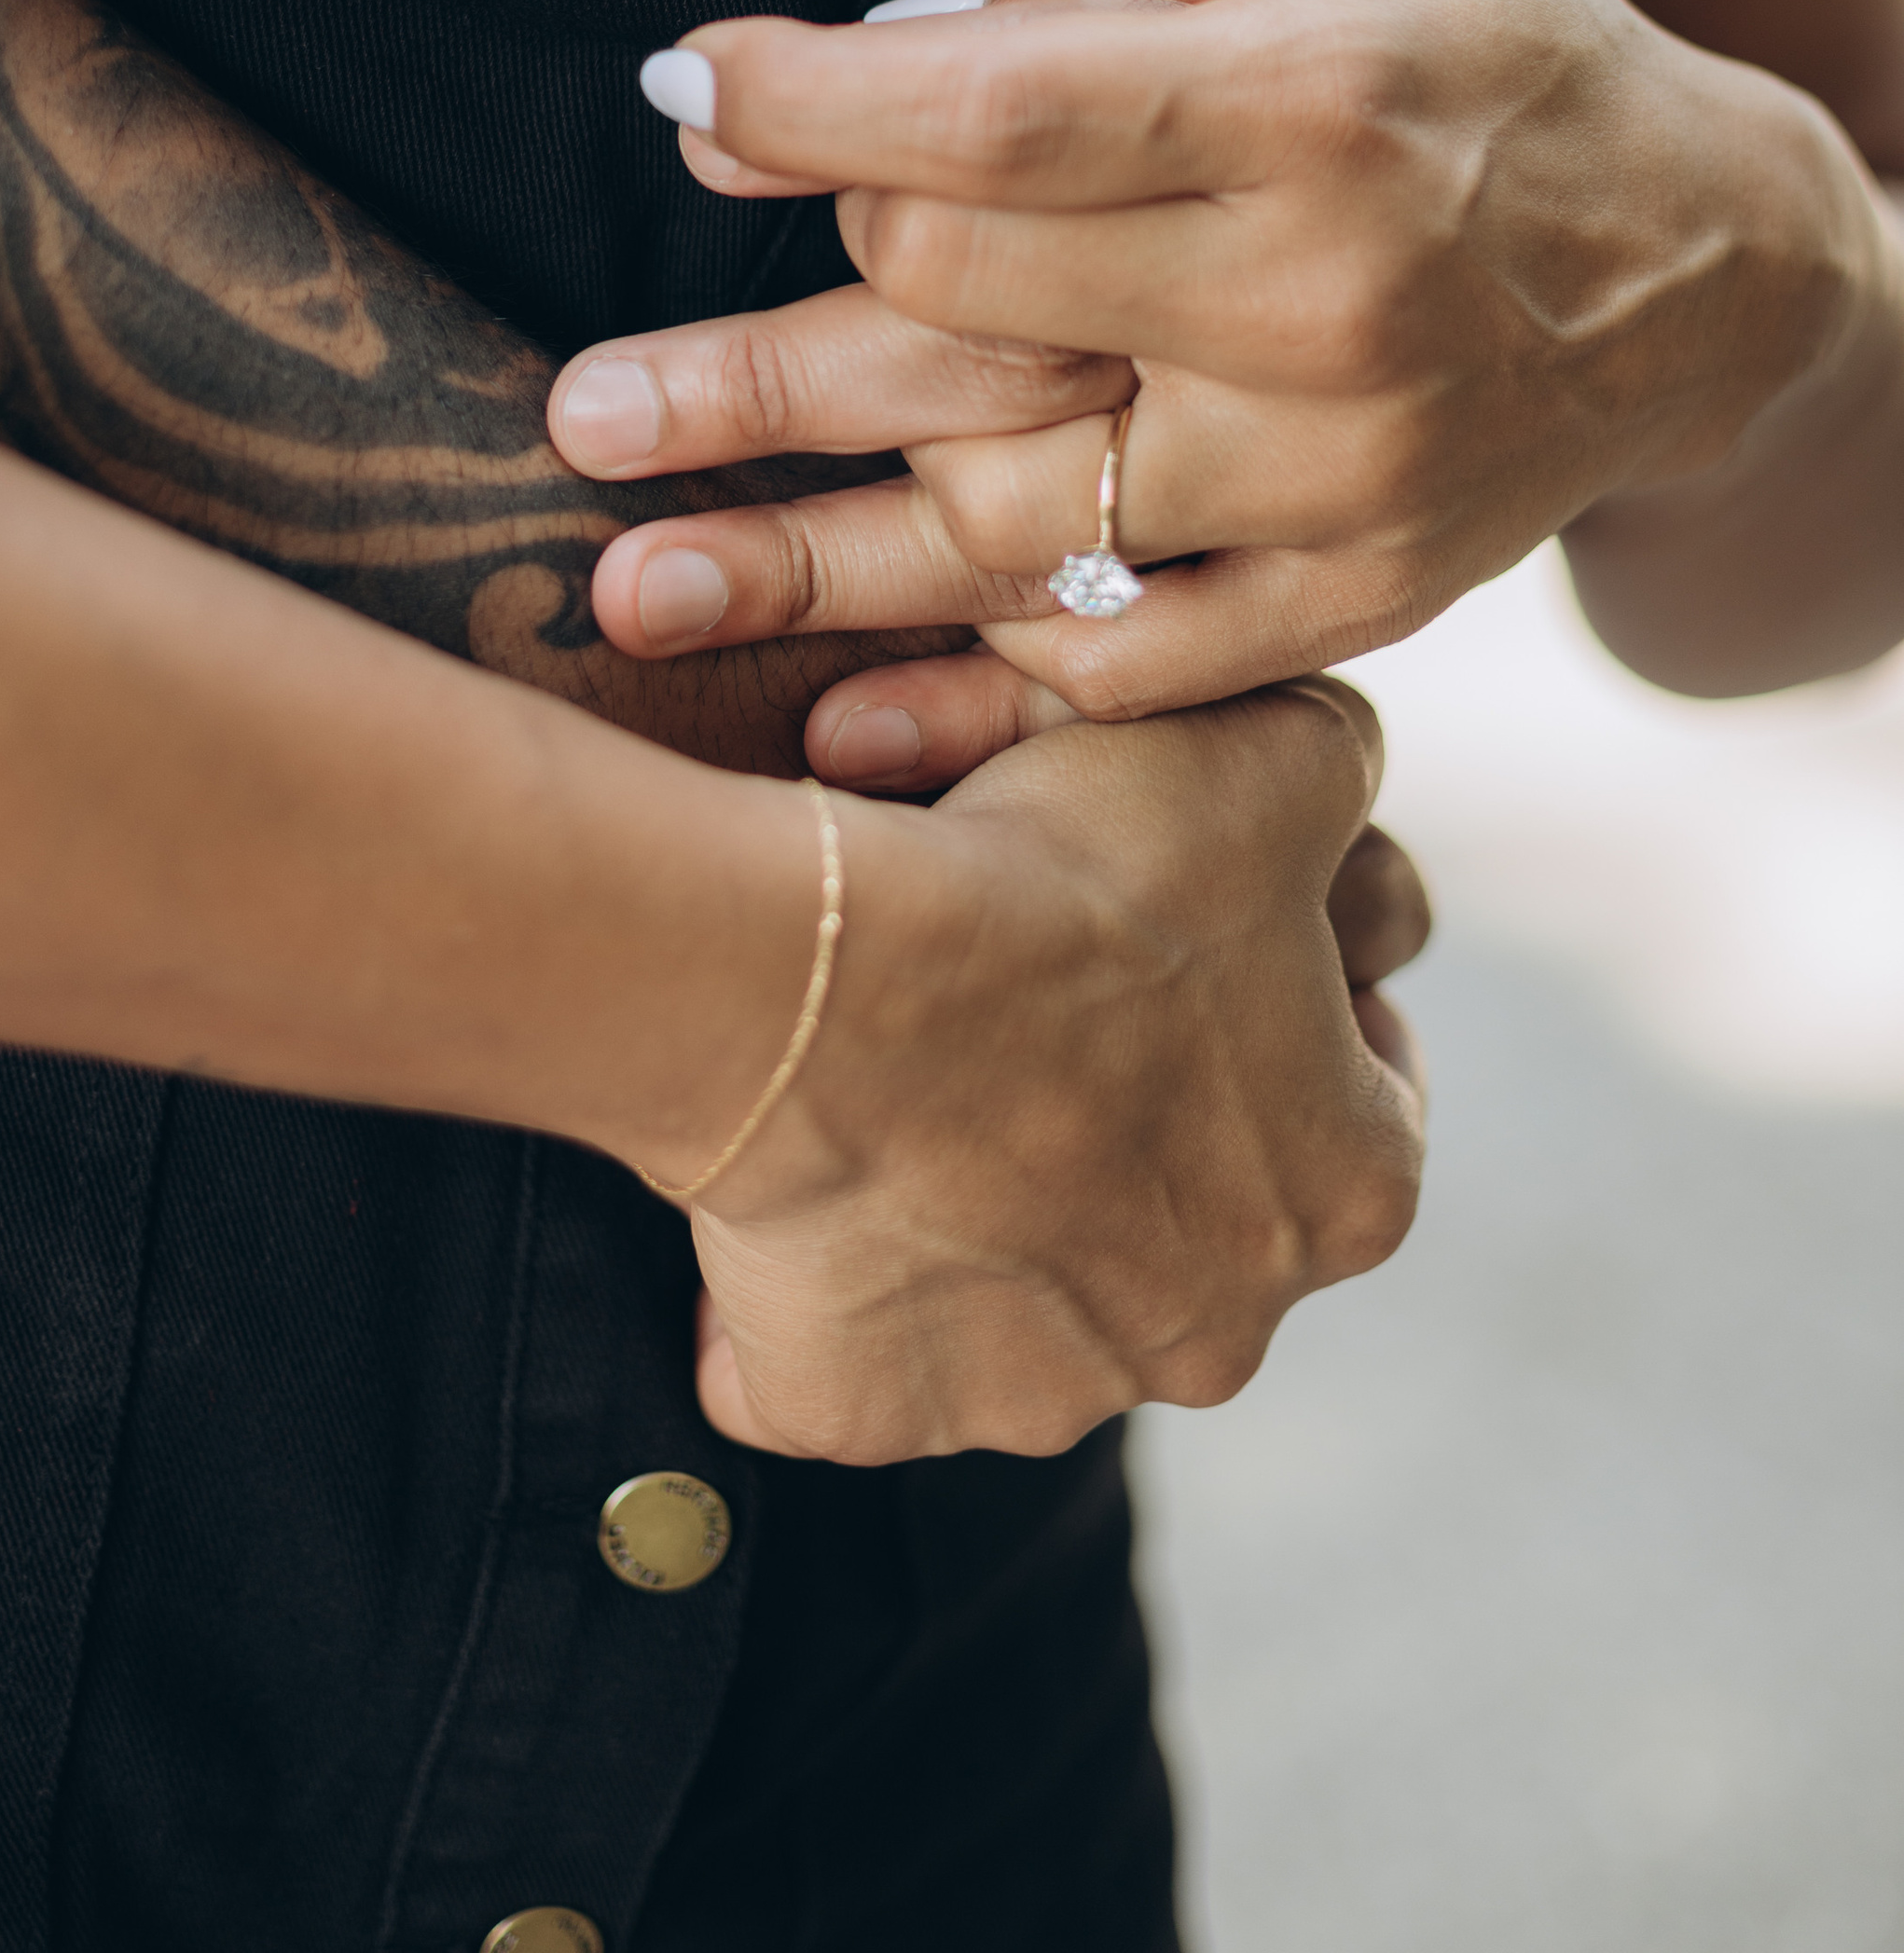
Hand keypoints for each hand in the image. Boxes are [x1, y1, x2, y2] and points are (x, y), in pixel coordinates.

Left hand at [550, 0, 1868, 742]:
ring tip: (619, 587)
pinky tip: (827, 723)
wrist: (1701, 259)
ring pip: (1013, 525)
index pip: (1007, 114)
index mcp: (1314, 100)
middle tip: (577, 393)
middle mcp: (1322, 303)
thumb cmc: (1476, 32)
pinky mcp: (1351, 598)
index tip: (680, 88)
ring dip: (801, 563)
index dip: (810, 105)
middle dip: (752, 355)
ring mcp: (1336, 476)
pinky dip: (979, 709)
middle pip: (970, 325)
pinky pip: (1134, 670)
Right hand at [680, 675, 1424, 1458]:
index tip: (1211, 923)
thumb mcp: (1263, 754)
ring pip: (1028, 1294)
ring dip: (984, 1210)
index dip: (1298, 987)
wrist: (836, 980)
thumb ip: (1333, 769)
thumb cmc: (1067, 880)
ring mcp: (1041, 1392)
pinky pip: (855, 1363)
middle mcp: (1217, 1333)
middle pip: (1197, 1211)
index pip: (1369, 1085)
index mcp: (1348, 1194)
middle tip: (1041, 997)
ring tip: (901, 1073)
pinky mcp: (871, 1409)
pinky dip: (828, 1295)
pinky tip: (795, 1191)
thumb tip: (1330, 780)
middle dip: (1136, 1118)